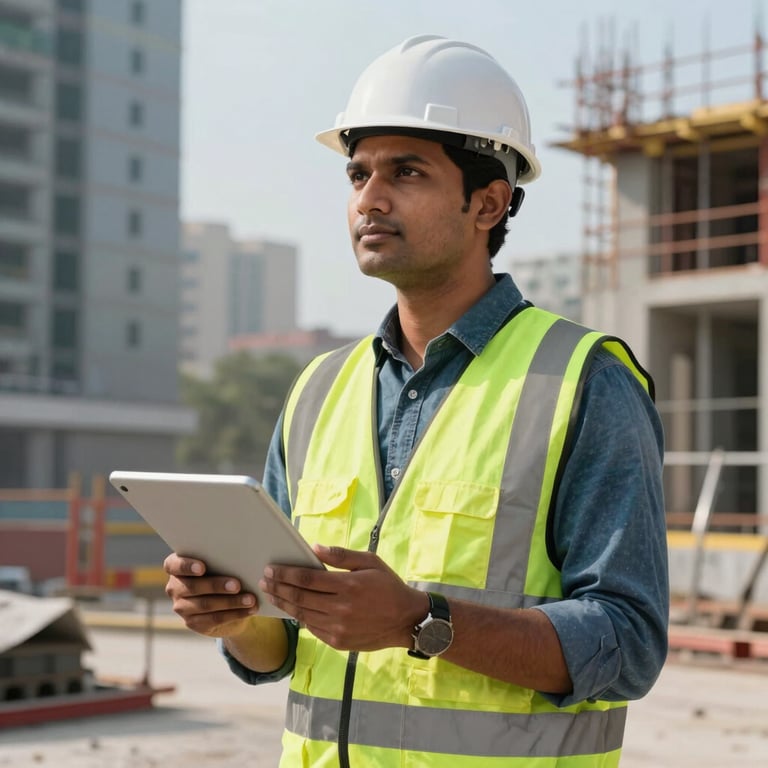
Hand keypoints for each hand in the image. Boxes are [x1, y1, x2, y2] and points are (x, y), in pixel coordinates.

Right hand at [163, 553, 259, 637]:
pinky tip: (249, 610)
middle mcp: (174, 587)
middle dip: (216, 586)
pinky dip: (235, 614)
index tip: (202, 567)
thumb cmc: (223, 571)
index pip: (174, 564)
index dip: (187, 566)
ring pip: (205, 605)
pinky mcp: (193, 623)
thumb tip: (240, 558)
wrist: (226, 600)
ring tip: (250, 599)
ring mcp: (181, 607)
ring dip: (230, 602)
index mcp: (176, 566)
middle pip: (193, 587)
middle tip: (237, 585)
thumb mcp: (221, 563)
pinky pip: (214, 619)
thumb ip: (222, 560)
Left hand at [259, 544, 428, 651]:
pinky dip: (299, 618)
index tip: (271, 569)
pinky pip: (312, 628)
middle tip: (264, 580)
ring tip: (271, 594)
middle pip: (300, 597)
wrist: (406, 620)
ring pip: (303, 615)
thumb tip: (315, 548)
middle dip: (279, 587)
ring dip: (284, 603)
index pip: (308, 579)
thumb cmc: (388, 586)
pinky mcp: (338, 642)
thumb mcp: (371, 562)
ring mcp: (339, 628)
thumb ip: (342, 555)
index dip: (286, 573)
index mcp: (348, 585)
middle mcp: (341, 608)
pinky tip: (291, 609)